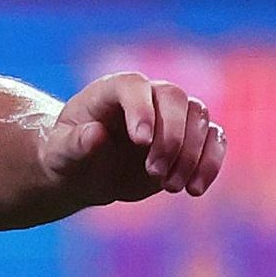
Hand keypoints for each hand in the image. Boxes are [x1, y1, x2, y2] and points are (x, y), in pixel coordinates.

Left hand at [40, 73, 226, 205]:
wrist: (88, 173)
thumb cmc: (70, 157)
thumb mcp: (61, 154)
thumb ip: (74, 144)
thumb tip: (95, 134)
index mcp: (112, 90)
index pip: (134, 86)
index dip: (141, 109)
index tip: (140, 142)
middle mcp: (148, 96)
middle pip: (175, 98)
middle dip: (170, 137)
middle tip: (154, 173)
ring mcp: (172, 115)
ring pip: (199, 118)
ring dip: (191, 154)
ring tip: (171, 188)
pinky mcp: (190, 138)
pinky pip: (214, 139)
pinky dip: (211, 163)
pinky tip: (195, 190)